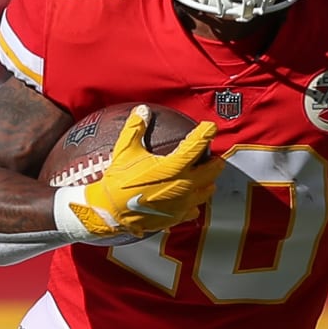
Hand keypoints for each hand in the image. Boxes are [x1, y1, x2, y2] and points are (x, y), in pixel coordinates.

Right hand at [58, 106, 220, 238]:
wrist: (111, 212)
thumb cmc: (119, 181)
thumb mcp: (125, 150)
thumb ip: (136, 128)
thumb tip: (142, 111)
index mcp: (174, 166)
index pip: (197, 145)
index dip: (206, 133)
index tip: (210, 127)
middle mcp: (184, 185)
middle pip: (210, 171)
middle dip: (215, 162)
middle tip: (216, 158)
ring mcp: (182, 204)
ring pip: (205, 193)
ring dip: (208, 184)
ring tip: (209, 180)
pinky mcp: (176, 217)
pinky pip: (192, 211)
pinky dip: (193, 205)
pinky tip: (191, 203)